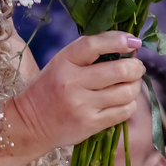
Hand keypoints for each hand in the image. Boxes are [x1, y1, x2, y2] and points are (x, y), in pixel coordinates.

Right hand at [8, 32, 143, 149]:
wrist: (29, 124)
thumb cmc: (49, 89)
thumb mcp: (59, 64)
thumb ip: (87, 54)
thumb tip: (127, 44)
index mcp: (62, 62)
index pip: (94, 45)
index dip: (117, 40)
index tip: (132, 41)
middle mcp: (72, 83)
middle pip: (119, 70)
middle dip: (136, 67)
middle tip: (136, 67)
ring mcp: (82, 105)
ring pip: (126, 92)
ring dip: (135, 86)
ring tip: (130, 84)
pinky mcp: (90, 124)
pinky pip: (124, 111)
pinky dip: (130, 104)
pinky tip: (123, 101)